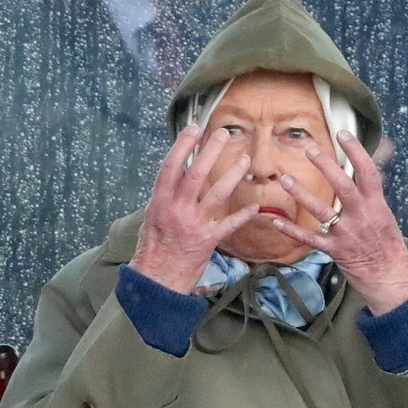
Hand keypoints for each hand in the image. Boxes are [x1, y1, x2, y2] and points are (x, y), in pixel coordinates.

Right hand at [129, 125, 257, 293]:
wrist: (157, 279)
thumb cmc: (152, 248)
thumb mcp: (152, 217)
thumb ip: (166, 197)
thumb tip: (178, 177)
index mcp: (160, 201)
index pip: (171, 166)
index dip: (183, 145)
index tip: (194, 128)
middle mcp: (177, 209)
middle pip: (196, 174)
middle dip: (211, 151)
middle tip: (224, 133)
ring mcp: (194, 224)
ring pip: (217, 194)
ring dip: (233, 175)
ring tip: (245, 160)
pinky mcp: (208, 240)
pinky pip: (230, 224)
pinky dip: (243, 215)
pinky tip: (255, 207)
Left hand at [273, 130, 407, 314]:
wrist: (390, 276)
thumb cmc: (386, 242)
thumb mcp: (384, 212)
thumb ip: (372, 190)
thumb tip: (379, 156)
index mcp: (376, 205)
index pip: (368, 172)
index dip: (356, 152)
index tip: (342, 133)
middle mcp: (362, 216)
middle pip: (344, 187)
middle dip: (327, 167)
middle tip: (309, 149)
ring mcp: (348, 234)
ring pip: (323, 211)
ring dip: (302, 195)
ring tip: (285, 180)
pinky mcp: (336, 251)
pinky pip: (310, 239)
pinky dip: (292, 230)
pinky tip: (276, 221)